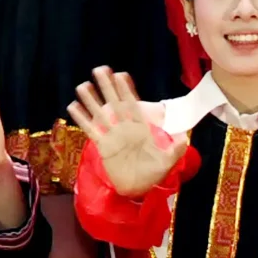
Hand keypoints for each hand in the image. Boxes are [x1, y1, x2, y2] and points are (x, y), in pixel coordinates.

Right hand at [67, 66, 181, 197]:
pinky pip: (91, 130)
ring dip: (91, 100)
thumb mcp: (167, 161)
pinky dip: (82, 119)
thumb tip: (184, 137)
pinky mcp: (103, 146)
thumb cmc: (153, 173)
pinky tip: (73, 107)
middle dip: (107, 87)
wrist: (138, 188)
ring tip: (82, 85)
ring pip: (100, 114)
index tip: (120, 74)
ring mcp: (113, 136)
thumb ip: (176, 148)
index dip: (126, 90)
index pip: (132, 105)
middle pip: (114, 104)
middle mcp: (125, 128)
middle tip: (99, 70)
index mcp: (140, 128)